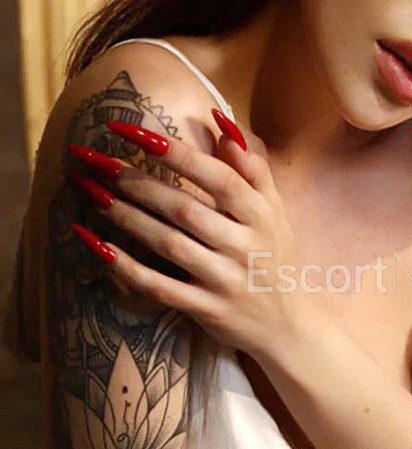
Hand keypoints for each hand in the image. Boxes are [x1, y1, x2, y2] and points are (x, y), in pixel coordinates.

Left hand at [66, 113, 303, 359]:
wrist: (286, 325)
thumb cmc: (274, 257)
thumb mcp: (275, 211)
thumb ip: (252, 167)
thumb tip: (221, 122)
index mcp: (261, 215)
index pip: (219, 177)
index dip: (177, 153)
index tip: (133, 130)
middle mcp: (244, 246)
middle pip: (184, 208)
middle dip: (136, 181)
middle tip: (94, 159)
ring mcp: (224, 280)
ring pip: (168, 244)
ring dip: (124, 216)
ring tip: (88, 191)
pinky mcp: (205, 309)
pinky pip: (159, 287)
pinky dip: (126, 266)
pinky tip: (96, 244)